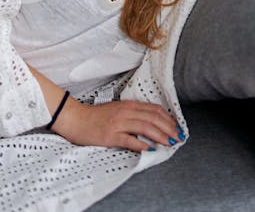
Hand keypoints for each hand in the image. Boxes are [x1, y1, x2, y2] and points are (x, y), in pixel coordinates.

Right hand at [52, 97, 183, 151]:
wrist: (76, 119)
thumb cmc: (97, 117)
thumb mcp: (118, 110)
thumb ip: (134, 114)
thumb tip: (151, 123)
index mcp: (129, 105)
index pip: (155, 110)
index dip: (168, 119)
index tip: (177, 127)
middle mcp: (126, 112)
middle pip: (153, 118)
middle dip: (169, 128)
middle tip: (178, 137)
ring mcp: (118, 123)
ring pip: (145, 127)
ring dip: (160, 135)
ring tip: (169, 142)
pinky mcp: (110, 135)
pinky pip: (129, 139)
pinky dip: (141, 144)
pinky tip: (149, 148)